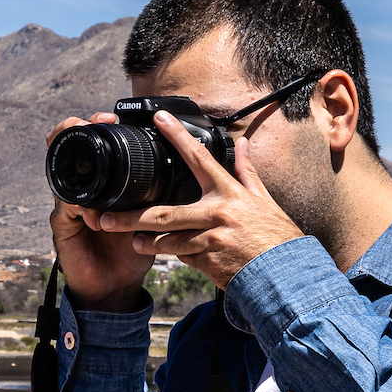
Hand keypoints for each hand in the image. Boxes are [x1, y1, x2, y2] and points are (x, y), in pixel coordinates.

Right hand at [46, 112, 153, 312]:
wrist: (116, 286)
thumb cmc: (132, 252)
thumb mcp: (153, 217)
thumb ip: (163, 194)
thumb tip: (192, 168)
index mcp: (103, 187)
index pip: (93, 149)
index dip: (96, 127)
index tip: (112, 115)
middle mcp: (82, 192)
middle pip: (68, 152)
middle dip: (76, 131)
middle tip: (93, 121)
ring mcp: (69, 208)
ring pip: (61, 176)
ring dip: (73, 162)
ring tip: (84, 154)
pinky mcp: (62, 229)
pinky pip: (62, 211)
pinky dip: (73, 205)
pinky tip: (85, 203)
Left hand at [90, 110, 303, 290]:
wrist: (286, 274)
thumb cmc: (275, 236)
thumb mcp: (263, 200)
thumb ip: (247, 172)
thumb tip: (243, 145)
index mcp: (229, 192)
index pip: (199, 157)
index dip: (178, 135)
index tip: (158, 117)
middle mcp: (217, 212)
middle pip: (165, 213)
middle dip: (131, 217)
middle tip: (105, 217)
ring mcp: (210, 239)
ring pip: (167, 240)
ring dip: (147, 242)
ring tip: (132, 241)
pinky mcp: (208, 262)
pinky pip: (182, 257)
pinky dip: (176, 255)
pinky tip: (170, 254)